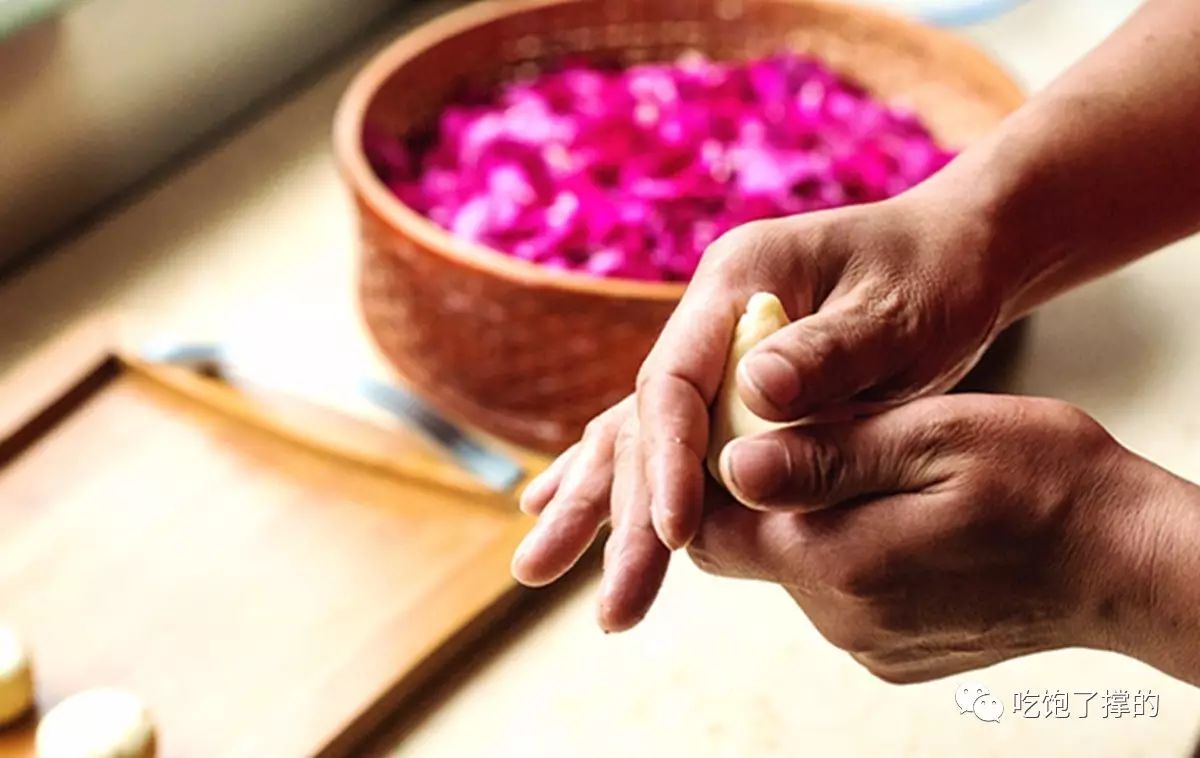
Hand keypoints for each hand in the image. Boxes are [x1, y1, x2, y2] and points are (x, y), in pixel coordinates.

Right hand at [511, 192, 1013, 630]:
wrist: (955, 252)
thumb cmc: (934, 276)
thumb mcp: (894, 312)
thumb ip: (827, 351)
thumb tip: (755, 395)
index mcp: (736, 282)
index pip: (676, 381)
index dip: (669, 461)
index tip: (675, 536)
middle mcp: (707, 315)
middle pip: (645, 421)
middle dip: (621, 514)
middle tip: (611, 609)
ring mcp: (712, 349)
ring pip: (639, 435)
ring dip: (597, 506)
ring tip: (534, 571)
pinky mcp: (730, 382)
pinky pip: (666, 435)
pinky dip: (624, 478)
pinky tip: (561, 505)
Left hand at [689, 394, 1170, 681]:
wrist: (1129, 564)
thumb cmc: (1046, 483)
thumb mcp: (936, 438)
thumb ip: (828, 456)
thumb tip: (732, 465)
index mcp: (837, 561)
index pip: (712, 531)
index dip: (707, 475)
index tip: (737, 423)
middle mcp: (839, 617)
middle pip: (747, 550)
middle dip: (758, 493)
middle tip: (806, 430)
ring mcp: (867, 641)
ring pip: (792, 567)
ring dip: (808, 516)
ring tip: (867, 465)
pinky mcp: (892, 650)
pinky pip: (836, 593)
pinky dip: (847, 548)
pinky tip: (898, 512)